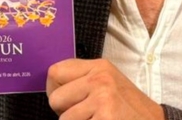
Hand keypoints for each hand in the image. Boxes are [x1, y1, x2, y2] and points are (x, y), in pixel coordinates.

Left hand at [46, 58, 163, 119]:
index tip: (66, 101)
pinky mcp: (105, 118)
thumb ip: (83, 80)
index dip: (55, 90)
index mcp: (100, 67)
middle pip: (56, 98)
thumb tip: (52, 87)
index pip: (55, 72)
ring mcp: (103, 100)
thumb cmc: (129, 108)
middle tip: (86, 115)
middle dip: (65, 113)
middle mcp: (100, 80)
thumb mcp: (109, 84)